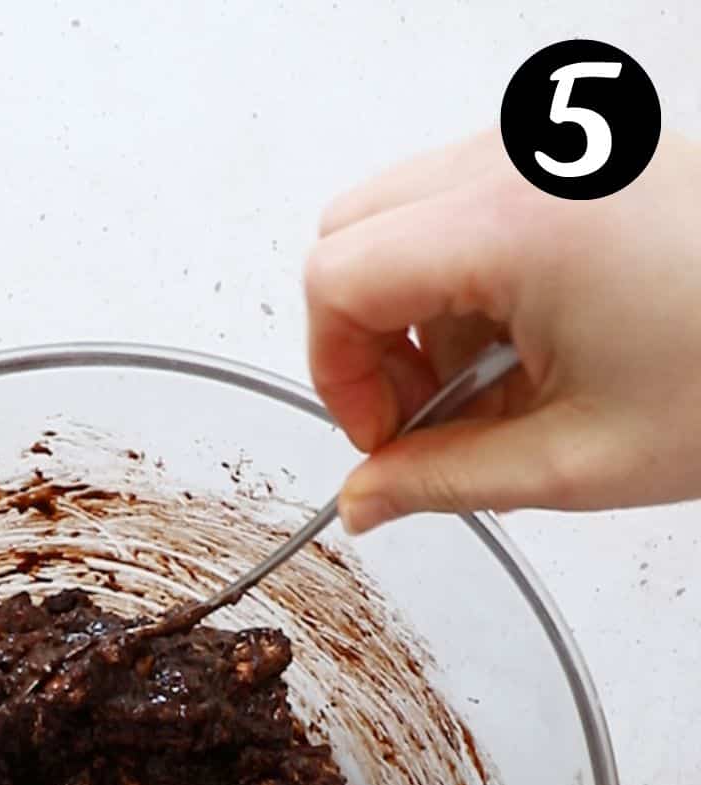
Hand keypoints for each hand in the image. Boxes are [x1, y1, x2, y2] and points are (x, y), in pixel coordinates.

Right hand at [305, 130, 700, 530]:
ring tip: (497, 384)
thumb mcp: (570, 461)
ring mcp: (555, 146)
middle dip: (365, 336)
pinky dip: (470, 277)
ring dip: (419, 309)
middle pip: (354, 229)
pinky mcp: (584, 153)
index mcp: (511, 223)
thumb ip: (441, 482)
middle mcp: (524, 159)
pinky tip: (532, 342)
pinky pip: (471, 201)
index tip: (383, 438)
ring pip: (406, 214)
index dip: (338, 373)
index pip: (337, 277)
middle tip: (426, 416)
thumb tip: (362, 500)